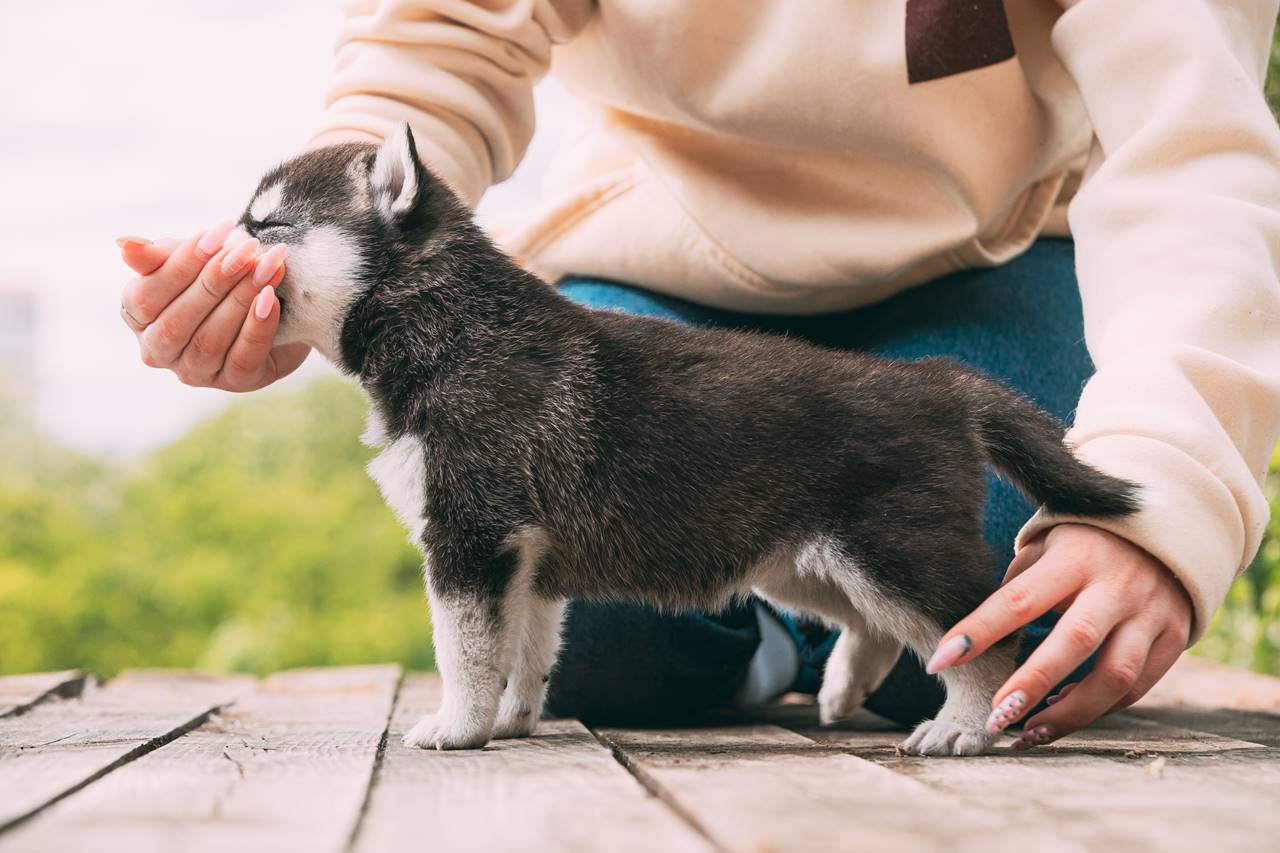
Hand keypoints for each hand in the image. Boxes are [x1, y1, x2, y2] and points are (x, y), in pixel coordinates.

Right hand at [118, 222, 309, 390]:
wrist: (278, 303)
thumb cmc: (220, 277)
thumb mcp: (191, 259)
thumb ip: (158, 255)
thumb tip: (124, 244)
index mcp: (138, 318)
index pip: (146, 296)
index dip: (182, 263)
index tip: (218, 233)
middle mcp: (160, 351)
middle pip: (179, 321)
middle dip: (216, 280)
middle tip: (248, 249)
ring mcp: (196, 372)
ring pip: (210, 340)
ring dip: (241, 299)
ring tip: (267, 267)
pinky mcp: (236, 382)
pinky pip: (242, 358)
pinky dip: (257, 326)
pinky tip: (271, 299)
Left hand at [929, 523, 1192, 749]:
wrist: (1171, 528)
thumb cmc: (1087, 540)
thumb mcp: (1049, 543)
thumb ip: (1020, 582)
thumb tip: (979, 632)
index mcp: (1075, 557)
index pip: (1017, 599)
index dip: (977, 632)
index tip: (939, 661)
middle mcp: (1116, 586)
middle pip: (1073, 641)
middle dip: (1031, 684)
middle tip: (994, 718)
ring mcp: (1151, 613)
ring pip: (1115, 676)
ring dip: (1070, 714)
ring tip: (1028, 733)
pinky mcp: (1176, 637)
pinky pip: (1137, 685)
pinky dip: (1101, 708)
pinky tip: (1065, 716)